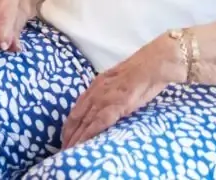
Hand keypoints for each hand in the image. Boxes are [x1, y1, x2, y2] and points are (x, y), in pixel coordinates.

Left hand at [60, 35, 179, 147]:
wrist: (152, 65)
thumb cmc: (140, 73)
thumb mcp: (117, 81)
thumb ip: (108, 91)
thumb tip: (105, 103)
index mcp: (95, 86)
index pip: (77, 108)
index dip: (70, 123)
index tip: (64, 135)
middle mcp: (96, 92)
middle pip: (77, 116)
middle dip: (69, 133)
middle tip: (62, 148)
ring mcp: (105, 98)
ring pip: (85, 121)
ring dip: (76, 137)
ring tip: (70, 150)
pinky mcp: (116, 104)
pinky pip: (99, 121)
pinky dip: (90, 133)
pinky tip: (84, 143)